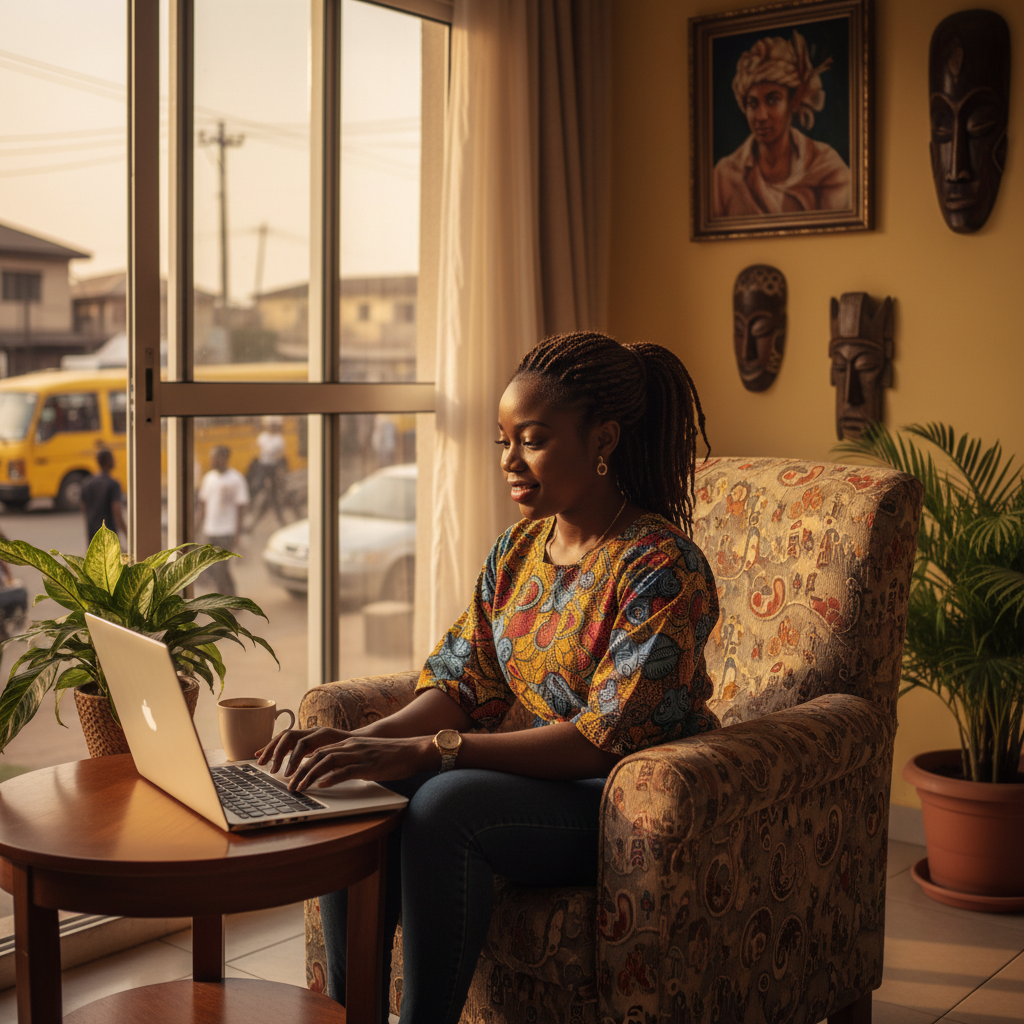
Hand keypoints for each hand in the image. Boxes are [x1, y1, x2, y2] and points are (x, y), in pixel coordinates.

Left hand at [257, 727, 434, 789]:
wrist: (413, 750)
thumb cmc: (392, 756)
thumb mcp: (365, 757)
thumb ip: (349, 763)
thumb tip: (334, 776)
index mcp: (348, 743)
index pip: (317, 750)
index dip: (299, 760)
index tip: (288, 772)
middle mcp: (350, 746)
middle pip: (316, 755)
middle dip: (298, 770)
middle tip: (287, 785)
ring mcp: (358, 754)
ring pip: (326, 761)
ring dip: (309, 775)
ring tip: (298, 788)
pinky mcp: (368, 764)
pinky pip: (346, 770)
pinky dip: (331, 778)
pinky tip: (321, 786)